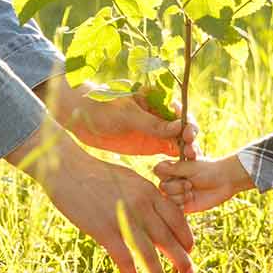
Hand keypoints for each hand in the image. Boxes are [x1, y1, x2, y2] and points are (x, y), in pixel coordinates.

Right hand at [9, 120, 194, 272]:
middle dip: (181, 259)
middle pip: (167, 238)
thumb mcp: (127, 179)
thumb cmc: (95, 174)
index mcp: (148, 191)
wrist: (68, 170)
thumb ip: (143, 196)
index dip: (185, 235)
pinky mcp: (104, 230)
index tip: (190, 248)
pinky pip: (123, 258)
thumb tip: (155, 212)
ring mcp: (123, 218)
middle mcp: (141, 205)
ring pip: (148, 252)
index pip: (176, 217)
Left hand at [50, 76, 201, 158]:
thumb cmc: (102, 107)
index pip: (180, 111)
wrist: (80, 116)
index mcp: (158, 100)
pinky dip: (176, 162)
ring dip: (186, 153)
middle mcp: (161, 116)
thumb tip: (178, 127)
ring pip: (179, 143)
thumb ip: (151, 123)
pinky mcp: (151, 145)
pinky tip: (179, 172)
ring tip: (189, 164)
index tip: (188, 133)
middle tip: (192, 152)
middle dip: (190, 140)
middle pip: (183, 129)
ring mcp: (157, 132)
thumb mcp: (126, 114)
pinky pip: (169, 154)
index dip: (188, 122)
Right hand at [153, 152, 254, 214]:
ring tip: (193, 191)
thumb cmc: (208, 170)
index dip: (167, 174)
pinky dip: (182, 204)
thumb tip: (154, 168)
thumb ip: (172, 169)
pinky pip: (174, 209)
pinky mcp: (182, 206)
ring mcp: (176, 194)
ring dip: (181, 195)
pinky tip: (191, 200)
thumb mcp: (189, 167)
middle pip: (162, 187)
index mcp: (172, 169)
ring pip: (167, 198)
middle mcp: (171, 181)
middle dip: (177, 186)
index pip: (157, 171)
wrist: (224, 182)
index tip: (182, 172)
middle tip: (190, 183)